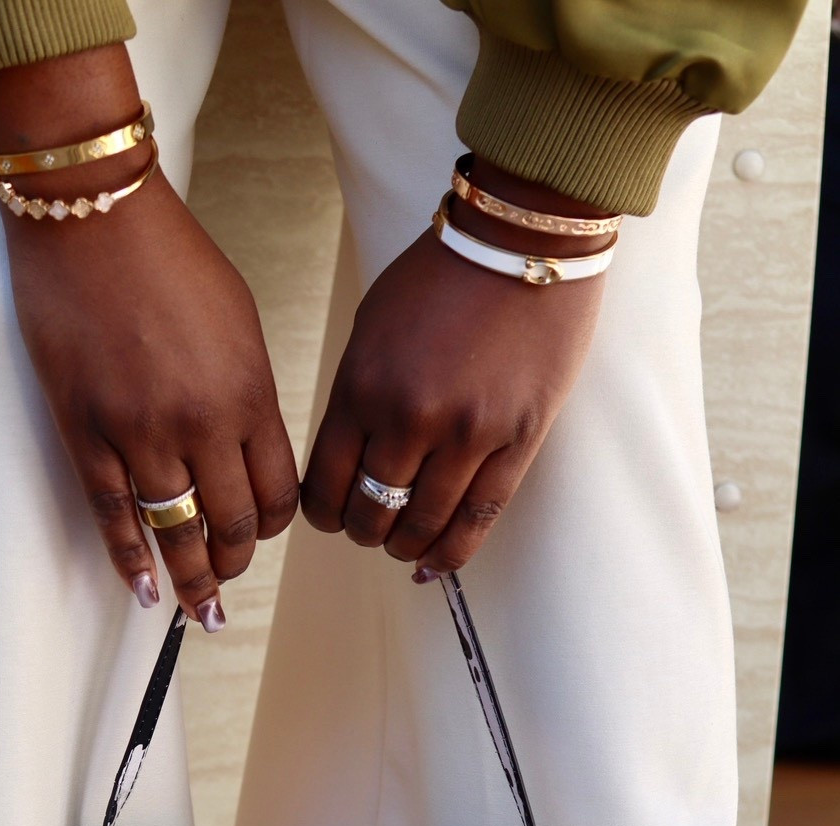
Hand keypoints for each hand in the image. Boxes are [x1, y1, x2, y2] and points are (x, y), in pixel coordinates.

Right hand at [0, 53, 297, 625]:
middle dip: (235, 562)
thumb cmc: (169, 258)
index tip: (262, 534)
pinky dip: (131, 560)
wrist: (92, 217)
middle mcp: (200, 423)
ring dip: (191, 579)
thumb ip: (249, 394)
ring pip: (177, 532)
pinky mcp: (86, 432)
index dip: (272, 527)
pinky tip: (145, 592)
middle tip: (229, 578)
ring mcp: (140, 432)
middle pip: (232, 524)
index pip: (276, 494)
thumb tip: (247, 451)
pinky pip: (113, 515)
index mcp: (249, 394)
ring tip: (200, 609)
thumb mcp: (238, 322)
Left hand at [301, 161, 611, 574]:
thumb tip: (346, 466)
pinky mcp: (516, 439)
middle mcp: (408, 417)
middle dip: (364, 532)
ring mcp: (466, 432)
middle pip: (371, 513)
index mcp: (361, 386)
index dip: (324, 514)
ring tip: (404, 545)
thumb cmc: (442, 278)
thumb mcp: (372, 329)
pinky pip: (477, 519)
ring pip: (423, 525)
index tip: (331, 516)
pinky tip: (436, 565)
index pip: (326, 483)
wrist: (522, 239)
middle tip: (371, 530)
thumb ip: (356, 398)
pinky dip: (452, 552)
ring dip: (406, 546)